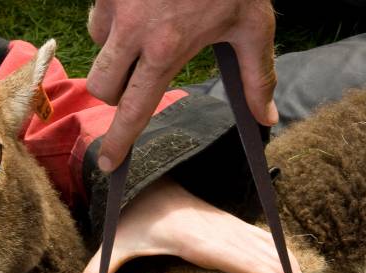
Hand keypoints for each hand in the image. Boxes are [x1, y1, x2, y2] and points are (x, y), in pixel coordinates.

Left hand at [72, 178, 308, 272]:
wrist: (146, 178)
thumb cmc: (130, 218)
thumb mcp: (111, 246)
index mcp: (196, 240)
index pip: (242, 261)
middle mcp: (219, 230)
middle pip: (261, 257)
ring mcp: (227, 224)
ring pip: (266, 247)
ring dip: (287, 271)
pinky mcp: (229, 223)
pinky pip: (262, 238)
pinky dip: (280, 254)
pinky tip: (294, 271)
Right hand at [87, 0, 277, 171]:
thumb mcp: (253, 23)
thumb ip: (258, 75)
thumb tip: (267, 118)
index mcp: (167, 48)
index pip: (134, 109)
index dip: (119, 141)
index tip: (108, 164)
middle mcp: (133, 31)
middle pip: (101, 88)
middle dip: (113, 94)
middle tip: (137, 81)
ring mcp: (114, 5)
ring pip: (98, 49)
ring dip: (115, 52)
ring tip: (148, 31)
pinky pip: (98, 16)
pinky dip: (113, 21)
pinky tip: (139, 8)